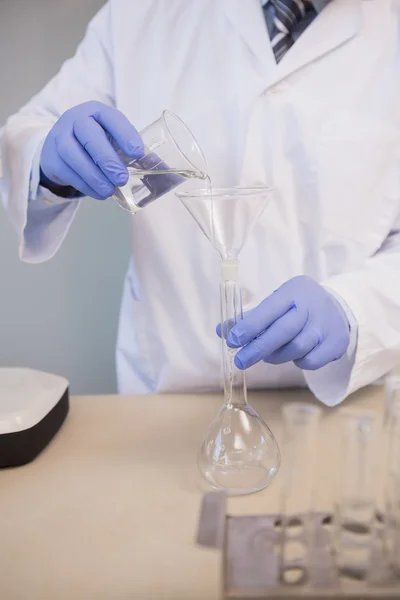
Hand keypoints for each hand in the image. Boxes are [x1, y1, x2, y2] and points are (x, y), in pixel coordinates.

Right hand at [40, 101, 142, 198]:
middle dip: (107, 159)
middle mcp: (76, 119)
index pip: (111, 118)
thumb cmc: (96, 143)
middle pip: (89, 135)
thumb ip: (135, 153)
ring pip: (73, 154)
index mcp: (97, 112)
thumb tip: (165, 170)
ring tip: (110, 190)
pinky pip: (67, 171)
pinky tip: (98, 193)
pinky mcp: (52, 157)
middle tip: (122, 178)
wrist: (60, 148)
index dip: (125, 134)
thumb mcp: (113, 140)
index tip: (137, 153)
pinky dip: (85, 184)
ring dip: (94, 175)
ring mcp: (60, 137)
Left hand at [218, 276, 350, 370]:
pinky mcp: (337, 343)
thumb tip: (221, 330)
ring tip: (268, 355)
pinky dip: (298, 362)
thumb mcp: (276, 303)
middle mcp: (312, 305)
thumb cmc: (297, 307)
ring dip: (277, 356)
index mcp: (294, 291)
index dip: (250, 326)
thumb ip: (251, 317)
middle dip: (258, 348)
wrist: (338, 309)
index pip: (269, 309)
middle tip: (240, 361)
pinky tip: (295, 354)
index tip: (232, 340)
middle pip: (283, 331)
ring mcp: (327, 325)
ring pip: (296, 348)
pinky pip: (310, 361)